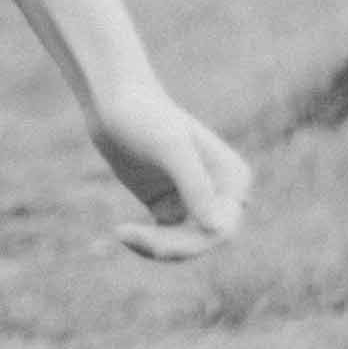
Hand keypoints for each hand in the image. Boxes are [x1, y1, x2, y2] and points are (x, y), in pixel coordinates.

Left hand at [85, 84, 251, 261]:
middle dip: (170, 246)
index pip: (223, 229)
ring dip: (156, 246)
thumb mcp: (170, 148)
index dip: (192, 243)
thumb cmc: (145, 116)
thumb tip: (218, 229)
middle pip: (203, 241)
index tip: (153, 243)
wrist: (113, 102)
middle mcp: (220, 193)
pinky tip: (122, 231)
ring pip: (185, 245)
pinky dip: (147, 242)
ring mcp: (193, 201)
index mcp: (233, 178)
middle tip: (129, 236)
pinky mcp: (168, 206)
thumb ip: (196, 186)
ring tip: (122, 233)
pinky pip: (167, 239)